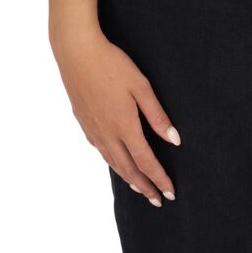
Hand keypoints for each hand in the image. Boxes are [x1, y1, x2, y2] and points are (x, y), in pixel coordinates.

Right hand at [50, 21, 181, 206]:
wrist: (77, 53)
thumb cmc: (112, 65)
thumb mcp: (140, 86)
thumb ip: (157, 115)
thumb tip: (174, 140)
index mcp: (124, 126)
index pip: (146, 162)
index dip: (159, 178)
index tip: (170, 193)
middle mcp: (107, 134)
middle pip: (129, 169)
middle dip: (145, 187)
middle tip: (158, 199)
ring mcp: (93, 130)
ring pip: (113, 163)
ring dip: (129, 178)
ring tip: (140, 188)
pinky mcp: (84, 123)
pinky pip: (101, 151)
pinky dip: (113, 163)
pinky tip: (116, 162)